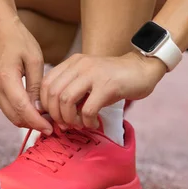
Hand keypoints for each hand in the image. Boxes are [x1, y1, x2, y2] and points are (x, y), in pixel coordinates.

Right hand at [0, 17, 52, 135]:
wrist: (1, 32)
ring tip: (47, 119)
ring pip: (11, 116)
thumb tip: (40, 109)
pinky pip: (9, 110)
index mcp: (7, 79)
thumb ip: (37, 86)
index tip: (51, 128)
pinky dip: (22, 114)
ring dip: (28, 121)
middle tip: (53, 126)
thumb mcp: (35, 60)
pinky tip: (36, 111)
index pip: (23, 109)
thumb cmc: (20, 41)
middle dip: (34, 125)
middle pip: (15, 117)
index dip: (37, 122)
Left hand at [40, 52, 166, 128]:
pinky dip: (87, 122)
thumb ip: (70, 90)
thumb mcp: (87, 80)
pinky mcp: (108, 85)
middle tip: (65, 125)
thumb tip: (52, 115)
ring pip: (66, 101)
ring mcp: (93, 74)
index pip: (45, 84)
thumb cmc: (113, 80)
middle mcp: (80, 65)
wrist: (143, 69)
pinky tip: (92, 124)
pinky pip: (88, 109)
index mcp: (72, 63)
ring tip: (79, 125)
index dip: (44, 104)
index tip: (53, 117)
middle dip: (55, 115)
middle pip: (53, 93)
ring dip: (69, 119)